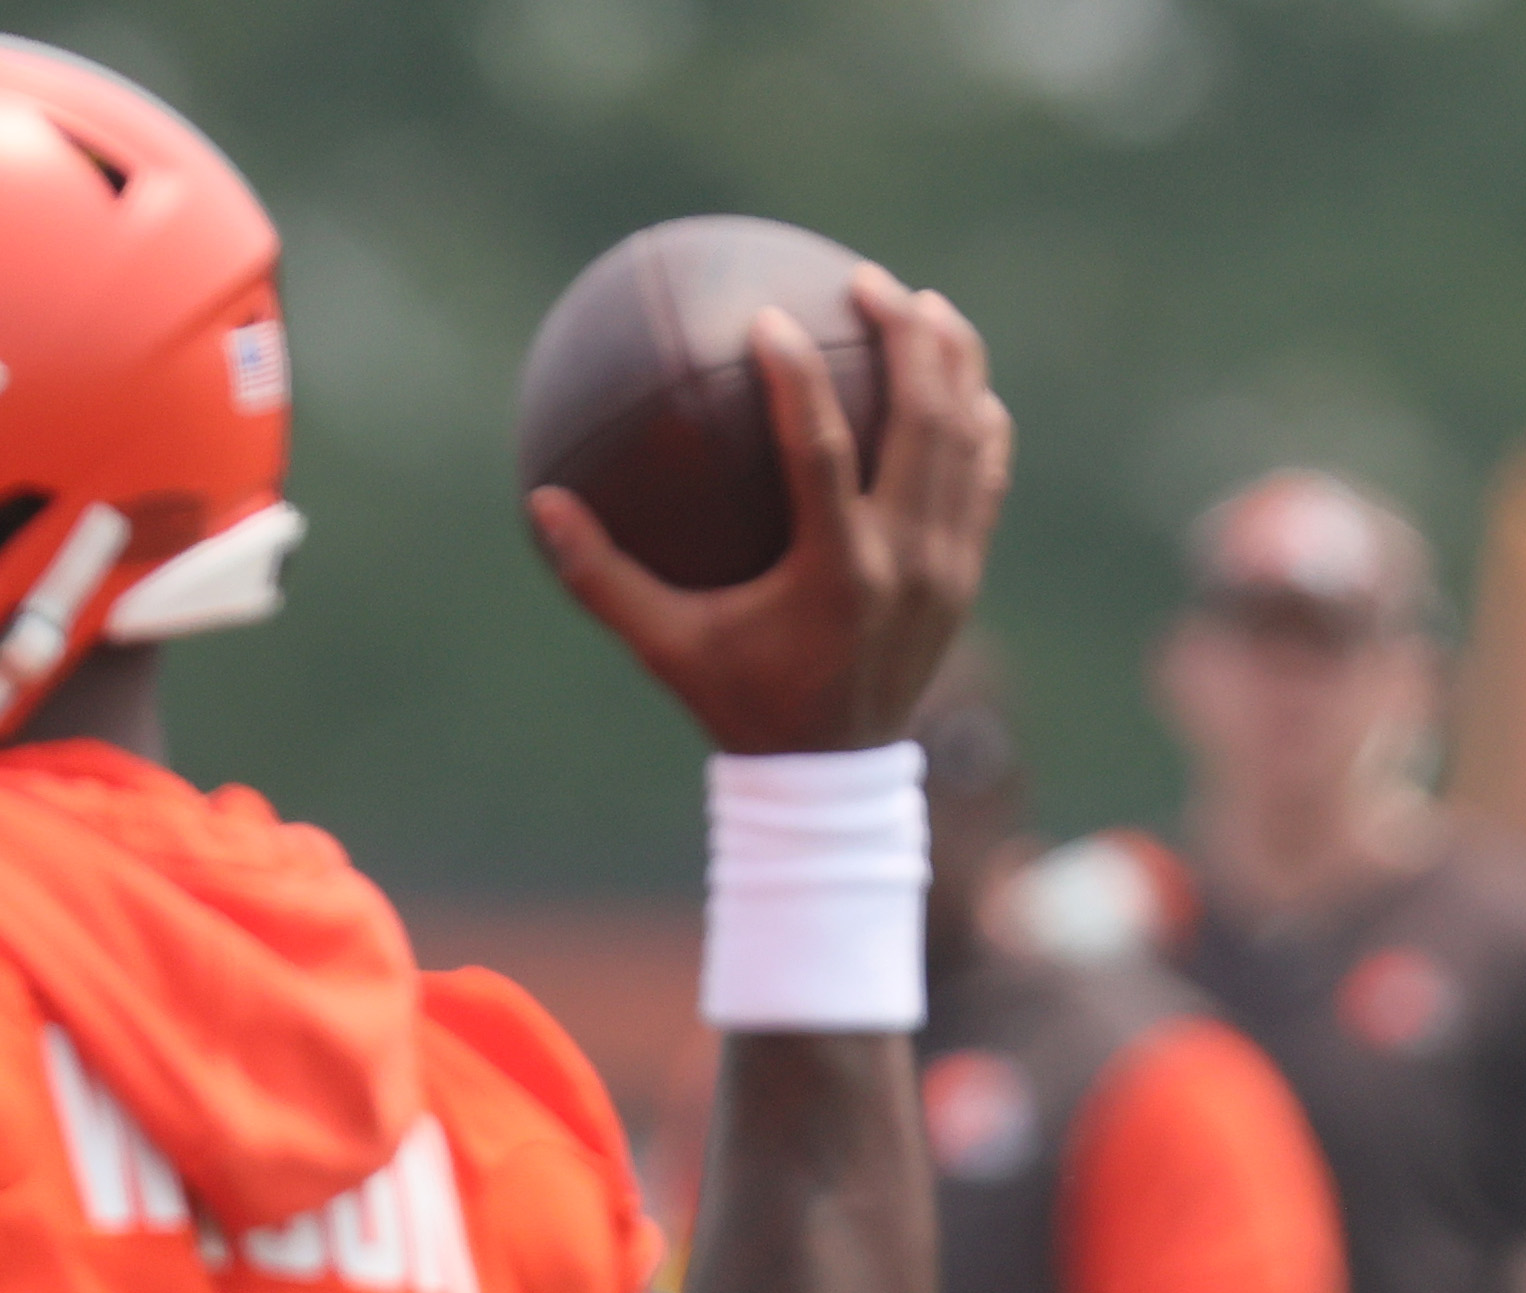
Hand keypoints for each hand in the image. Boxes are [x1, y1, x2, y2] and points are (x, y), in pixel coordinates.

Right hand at [529, 267, 1012, 755]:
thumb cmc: (739, 702)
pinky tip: (955, 377)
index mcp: (836, 577)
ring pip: (969, 442)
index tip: (768, 315)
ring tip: (921, 306)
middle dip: (906, 341)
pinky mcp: (968, 573)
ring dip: (952, 365)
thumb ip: (602, 578)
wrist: (834, 775)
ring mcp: (948, 569)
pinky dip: (976, 421)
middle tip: (866, 282)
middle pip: (925, 426)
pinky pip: (986, 477)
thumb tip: (539, 502)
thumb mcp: (665, 647)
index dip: (799, 378)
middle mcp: (906, 565)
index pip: (823, 454)